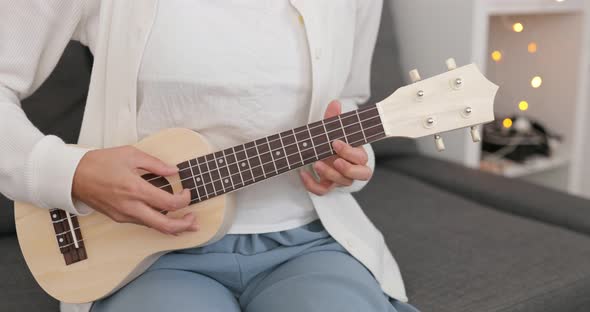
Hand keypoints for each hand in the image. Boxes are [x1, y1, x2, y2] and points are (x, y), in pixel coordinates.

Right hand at [72, 146, 197, 234]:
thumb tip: (174, 171)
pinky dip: (158, 223)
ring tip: (187, 222)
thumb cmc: (100, 162)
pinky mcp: (119, 218)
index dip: (184, 200)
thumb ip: (155, 164)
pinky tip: (167, 219)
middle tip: (194, 221)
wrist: (72, 176)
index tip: (187, 192)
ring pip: (154, 227)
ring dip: (173, 227)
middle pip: (164, 225)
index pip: (169, 203)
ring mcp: (124, 215)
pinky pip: (143, 223)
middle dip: (184, 226)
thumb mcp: (131, 154)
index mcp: (135, 189)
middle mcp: (131, 207)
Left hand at [299, 100, 371, 194]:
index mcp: (357, 154)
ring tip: (317, 164)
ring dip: (330, 174)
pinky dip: (312, 185)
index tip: (336, 143)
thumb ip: (334, 118)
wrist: (326, 153)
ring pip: (342, 182)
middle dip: (348, 169)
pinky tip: (303, 173)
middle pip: (360, 174)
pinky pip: (322, 190)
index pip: (361, 157)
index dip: (350, 152)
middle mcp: (353, 168)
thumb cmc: (334, 141)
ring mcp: (341, 178)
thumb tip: (335, 103)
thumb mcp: (333, 129)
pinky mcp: (328, 185)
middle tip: (335, 161)